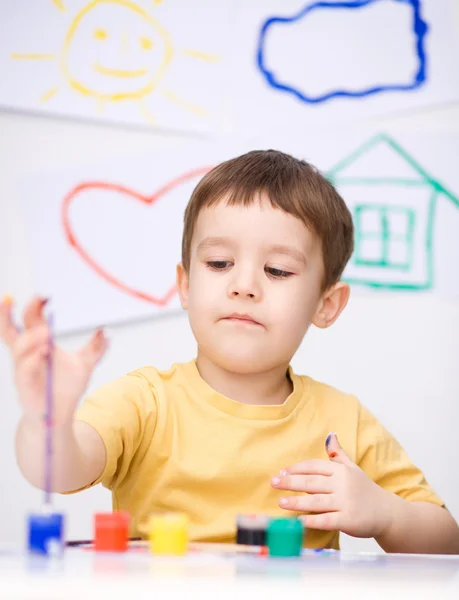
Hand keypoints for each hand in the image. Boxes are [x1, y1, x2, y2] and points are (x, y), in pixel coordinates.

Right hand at [0, 296, 107, 425]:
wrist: (58, 415)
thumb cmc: (66, 388)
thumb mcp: (85, 364)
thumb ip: (95, 348)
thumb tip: (106, 331)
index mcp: (38, 344)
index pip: (30, 319)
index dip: (35, 306)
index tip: (46, 296)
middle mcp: (26, 354)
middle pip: (11, 329)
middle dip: (14, 313)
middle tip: (35, 301)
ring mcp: (23, 370)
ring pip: (18, 348)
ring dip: (31, 338)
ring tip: (47, 333)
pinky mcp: (24, 386)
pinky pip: (23, 370)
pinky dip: (32, 360)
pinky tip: (43, 354)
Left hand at [271, 433, 394, 537]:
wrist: (387, 512)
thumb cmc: (365, 489)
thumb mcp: (352, 468)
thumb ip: (338, 453)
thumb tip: (330, 435)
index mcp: (341, 470)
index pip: (314, 466)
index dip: (297, 468)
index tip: (282, 471)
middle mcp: (342, 484)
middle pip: (311, 482)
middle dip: (290, 482)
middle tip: (273, 482)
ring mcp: (345, 502)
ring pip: (316, 501)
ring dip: (296, 502)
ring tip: (280, 502)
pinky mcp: (348, 520)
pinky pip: (326, 520)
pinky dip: (312, 521)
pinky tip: (298, 521)